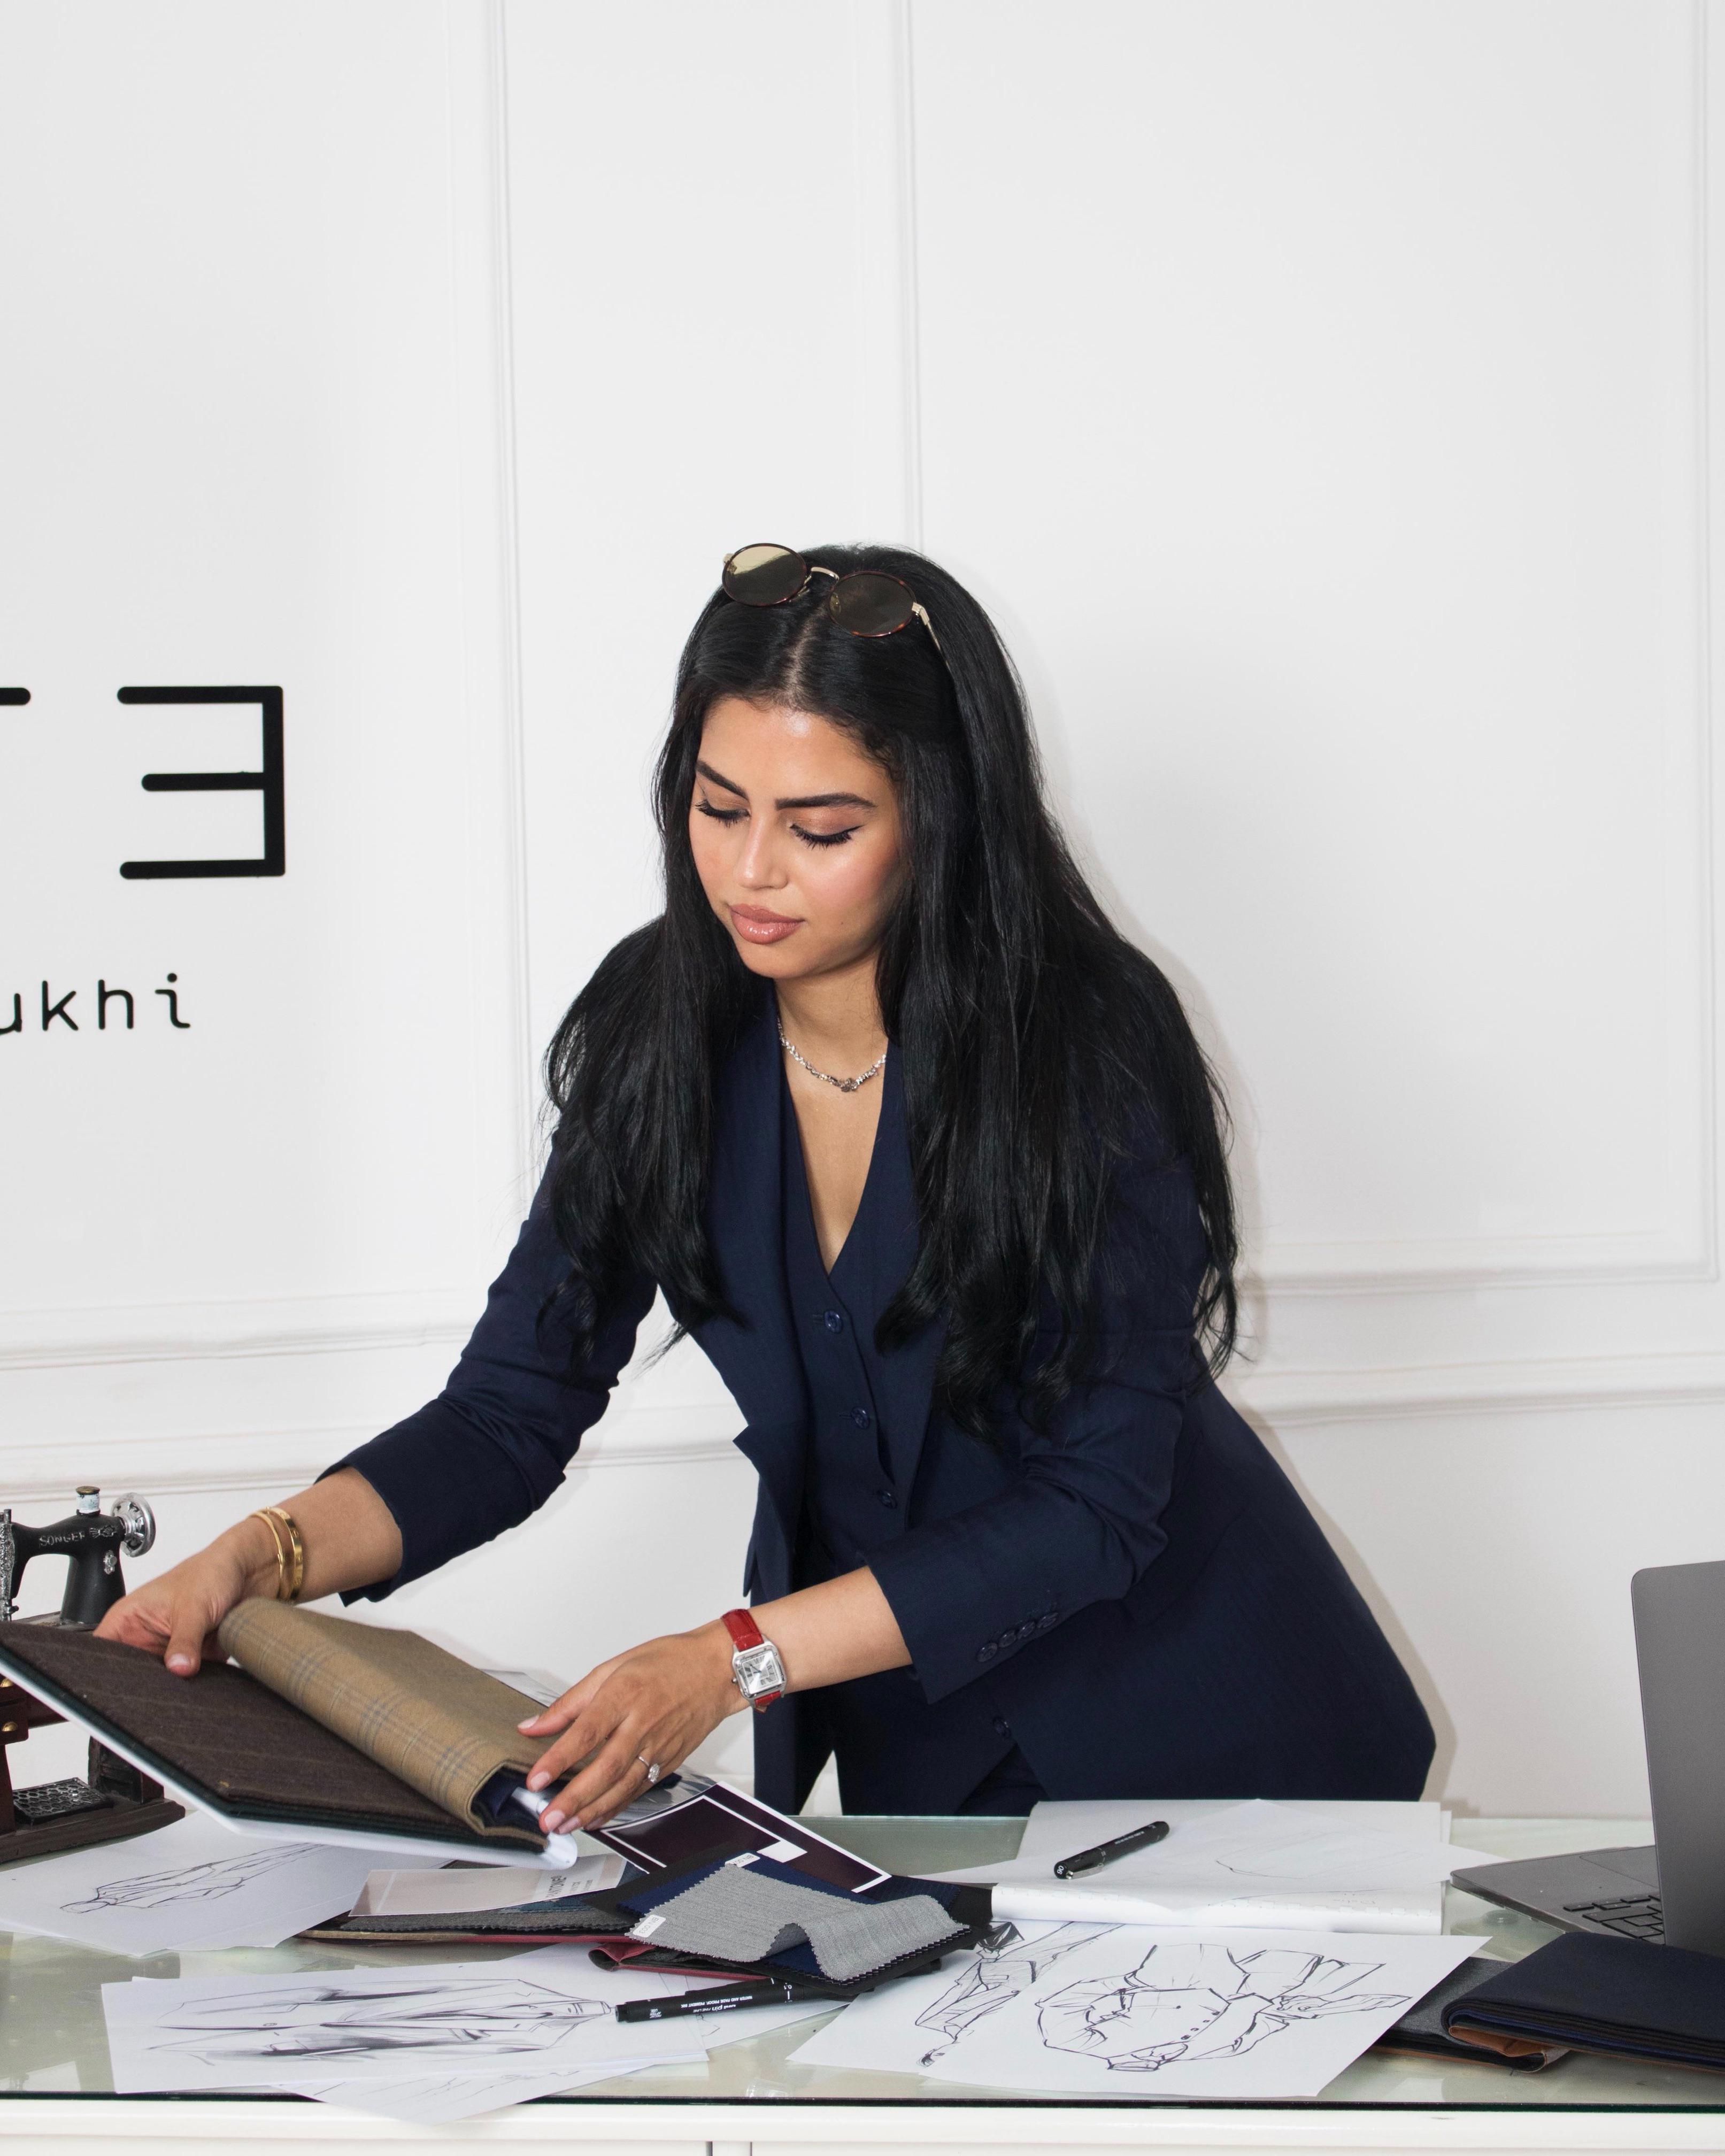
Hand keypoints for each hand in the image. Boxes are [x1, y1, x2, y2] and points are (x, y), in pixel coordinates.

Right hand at [94, 1517, 277, 1675]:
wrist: (251, 1573)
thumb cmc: (212, 1573)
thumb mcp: (193, 1607)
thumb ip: (185, 1640)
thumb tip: (178, 1669)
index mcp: (128, 1619)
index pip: (100, 1653)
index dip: (100, 1673)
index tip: (112, 1688)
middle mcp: (143, 1638)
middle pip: (126, 1675)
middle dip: (137, 1686)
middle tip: (150, 1696)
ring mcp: (165, 1652)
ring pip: (155, 1682)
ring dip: (166, 1688)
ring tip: (175, 1692)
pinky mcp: (189, 1661)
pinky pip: (182, 1683)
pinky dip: (188, 1688)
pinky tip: (194, 1692)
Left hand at [517, 1620, 744, 1831]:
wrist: (718, 1670)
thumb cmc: (669, 1661)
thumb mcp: (613, 1667)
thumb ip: (571, 1701)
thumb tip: (535, 1725)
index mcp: (625, 1694)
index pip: (587, 1732)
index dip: (559, 1758)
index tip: (536, 1779)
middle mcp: (642, 1724)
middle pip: (606, 1767)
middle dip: (574, 1798)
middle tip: (548, 1817)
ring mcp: (659, 1746)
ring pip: (623, 1786)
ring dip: (592, 1810)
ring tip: (565, 1825)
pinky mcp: (670, 1761)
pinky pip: (639, 1790)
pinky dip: (616, 1808)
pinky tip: (596, 1818)